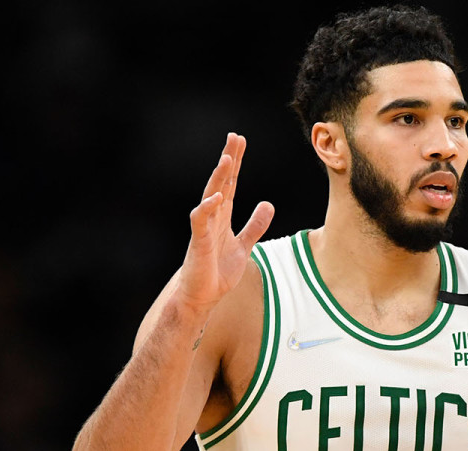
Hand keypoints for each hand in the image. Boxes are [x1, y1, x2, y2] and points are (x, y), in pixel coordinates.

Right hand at [176, 132, 274, 312]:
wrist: (203, 296)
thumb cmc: (218, 271)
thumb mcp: (244, 245)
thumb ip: (255, 226)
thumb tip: (268, 204)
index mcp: (224, 216)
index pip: (231, 183)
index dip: (236, 163)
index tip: (240, 142)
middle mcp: (213, 217)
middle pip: (221, 183)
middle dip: (228, 160)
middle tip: (234, 138)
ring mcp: (205, 228)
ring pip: (211, 196)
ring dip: (218, 179)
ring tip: (227, 160)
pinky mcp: (199, 242)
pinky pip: (201, 220)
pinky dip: (208, 208)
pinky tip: (217, 196)